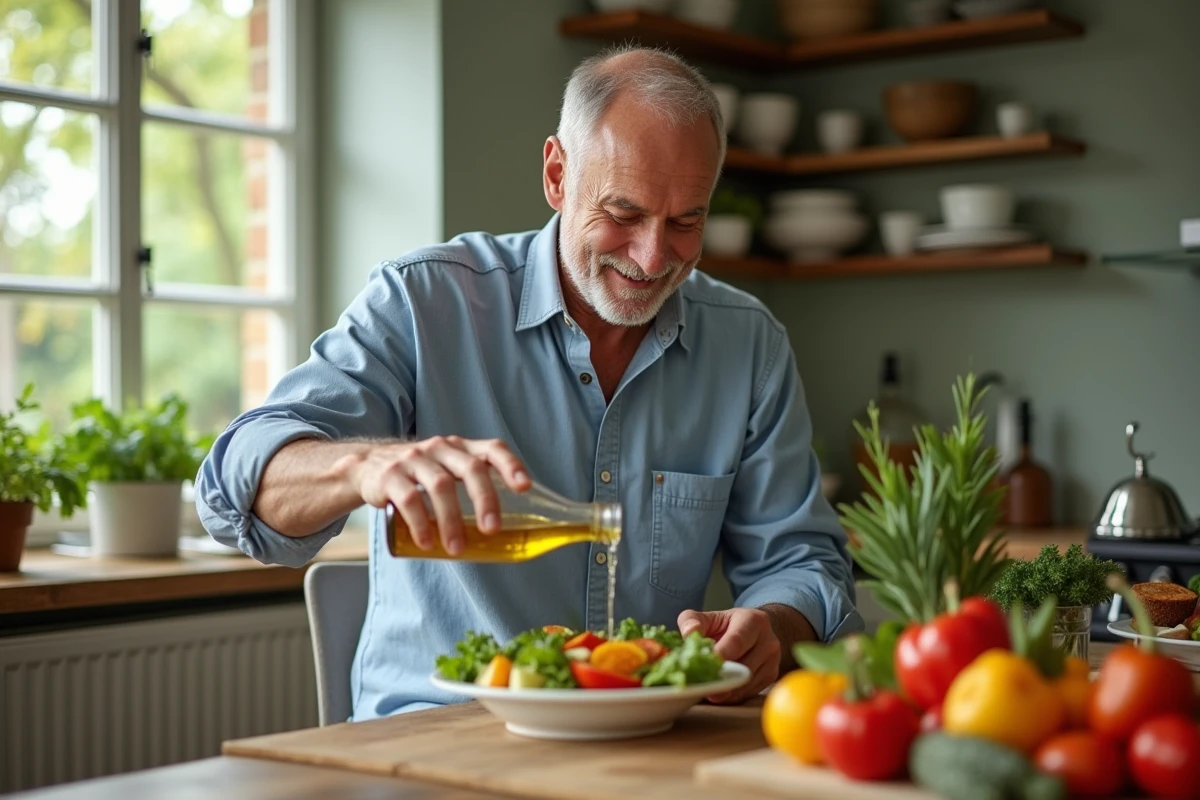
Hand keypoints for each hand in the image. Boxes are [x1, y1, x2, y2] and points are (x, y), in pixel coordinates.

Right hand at [346, 435, 530, 554]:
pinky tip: (427, 542)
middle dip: (485, 500)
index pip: (492, 449)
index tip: (525, 487)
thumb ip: (472, 486)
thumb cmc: (420, 475)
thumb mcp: (447, 470)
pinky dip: (421, 523)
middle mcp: (440, 448)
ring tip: (457, 549)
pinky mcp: (390, 475)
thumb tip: (506, 530)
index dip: (511, 465)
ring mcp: (414, 459)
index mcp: (460, 448)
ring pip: (440, 486)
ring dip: (451, 520)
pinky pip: (409, 498)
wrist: (367, 467)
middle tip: (492, 530)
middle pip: (470, 469)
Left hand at [678, 607, 780, 703]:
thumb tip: (689, 633)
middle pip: (744, 666)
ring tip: (707, 689)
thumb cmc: (727, 625)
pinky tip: (719, 691)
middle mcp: (768, 640)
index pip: (737, 641)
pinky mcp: (771, 677)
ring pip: (747, 682)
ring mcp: (772, 660)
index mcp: (753, 620)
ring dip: (726, 689)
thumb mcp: (708, 617)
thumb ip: (692, 621)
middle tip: (702, 683)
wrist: (753, 631)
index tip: (705, 666)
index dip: (721, 655)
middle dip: (722, 676)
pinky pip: (749, 692)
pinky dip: (732, 695)